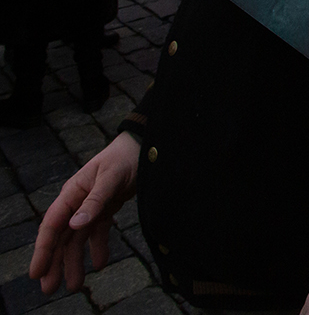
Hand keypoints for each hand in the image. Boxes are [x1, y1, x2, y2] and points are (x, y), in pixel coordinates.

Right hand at [31, 132, 139, 293]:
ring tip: (74, 286)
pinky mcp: (105, 209)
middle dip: (54, 263)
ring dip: (73, 262)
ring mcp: (90, 207)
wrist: (144, 146)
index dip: (43, 250)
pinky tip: (100, 264)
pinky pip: (97, 233)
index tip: (35, 272)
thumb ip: (95, 201)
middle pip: (61, 237)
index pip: (52, 226)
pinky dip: (97, 248)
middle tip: (49, 289)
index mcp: (72, 193)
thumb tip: (74, 225)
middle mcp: (77, 202)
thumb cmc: (124, 157)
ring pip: (77, 239)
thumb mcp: (111, 178)